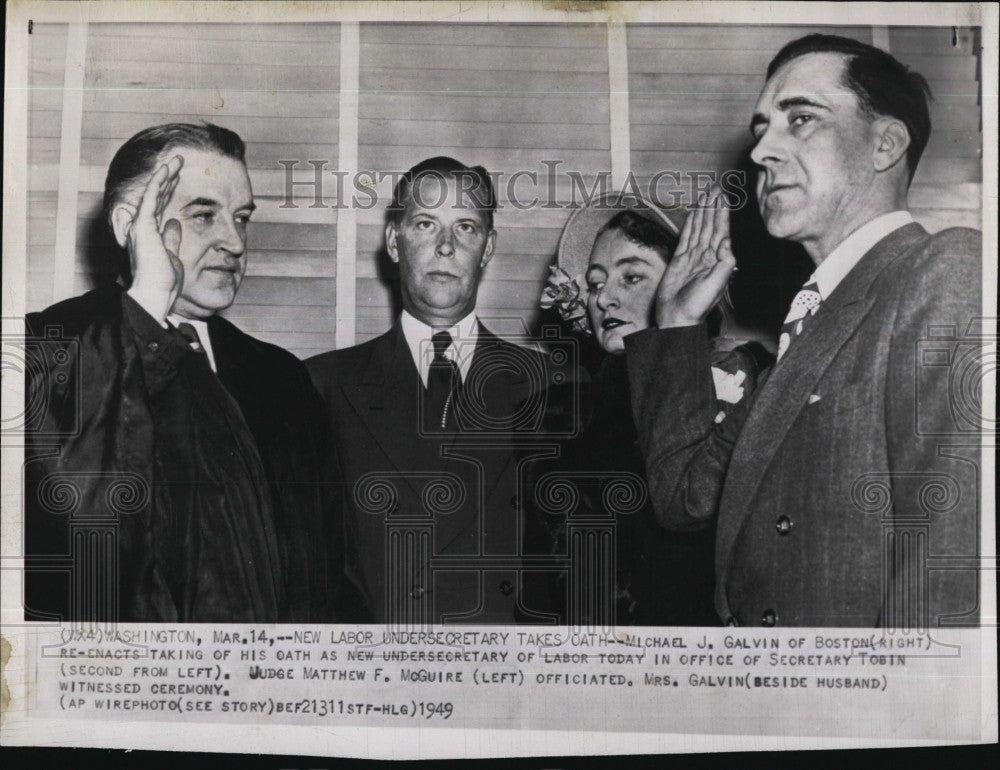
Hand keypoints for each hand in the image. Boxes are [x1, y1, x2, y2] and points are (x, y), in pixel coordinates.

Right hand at [126, 155, 183, 321]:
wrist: (155, 293)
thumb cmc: (163, 282)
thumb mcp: (173, 256)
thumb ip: (172, 239)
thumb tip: (175, 223)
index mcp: (150, 235)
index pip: (161, 208)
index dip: (169, 192)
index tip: (177, 179)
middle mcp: (143, 228)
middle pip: (158, 198)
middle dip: (168, 179)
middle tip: (178, 163)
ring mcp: (142, 226)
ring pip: (155, 194)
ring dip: (166, 175)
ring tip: (176, 160)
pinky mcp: (144, 225)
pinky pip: (152, 198)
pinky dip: (159, 182)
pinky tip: (167, 168)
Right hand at [654, 186, 736, 328]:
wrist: (677, 318)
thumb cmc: (698, 306)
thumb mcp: (717, 284)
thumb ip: (724, 262)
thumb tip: (726, 240)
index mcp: (717, 260)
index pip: (721, 231)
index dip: (722, 213)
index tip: (723, 197)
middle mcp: (706, 256)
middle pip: (710, 226)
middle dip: (713, 207)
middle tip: (716, 188)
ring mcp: (692, 257)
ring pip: (699, 229)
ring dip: (703, 212)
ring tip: (706, 196)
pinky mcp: (679, 260)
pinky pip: (686, 237)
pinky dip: (690, 224)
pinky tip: (693, 214)